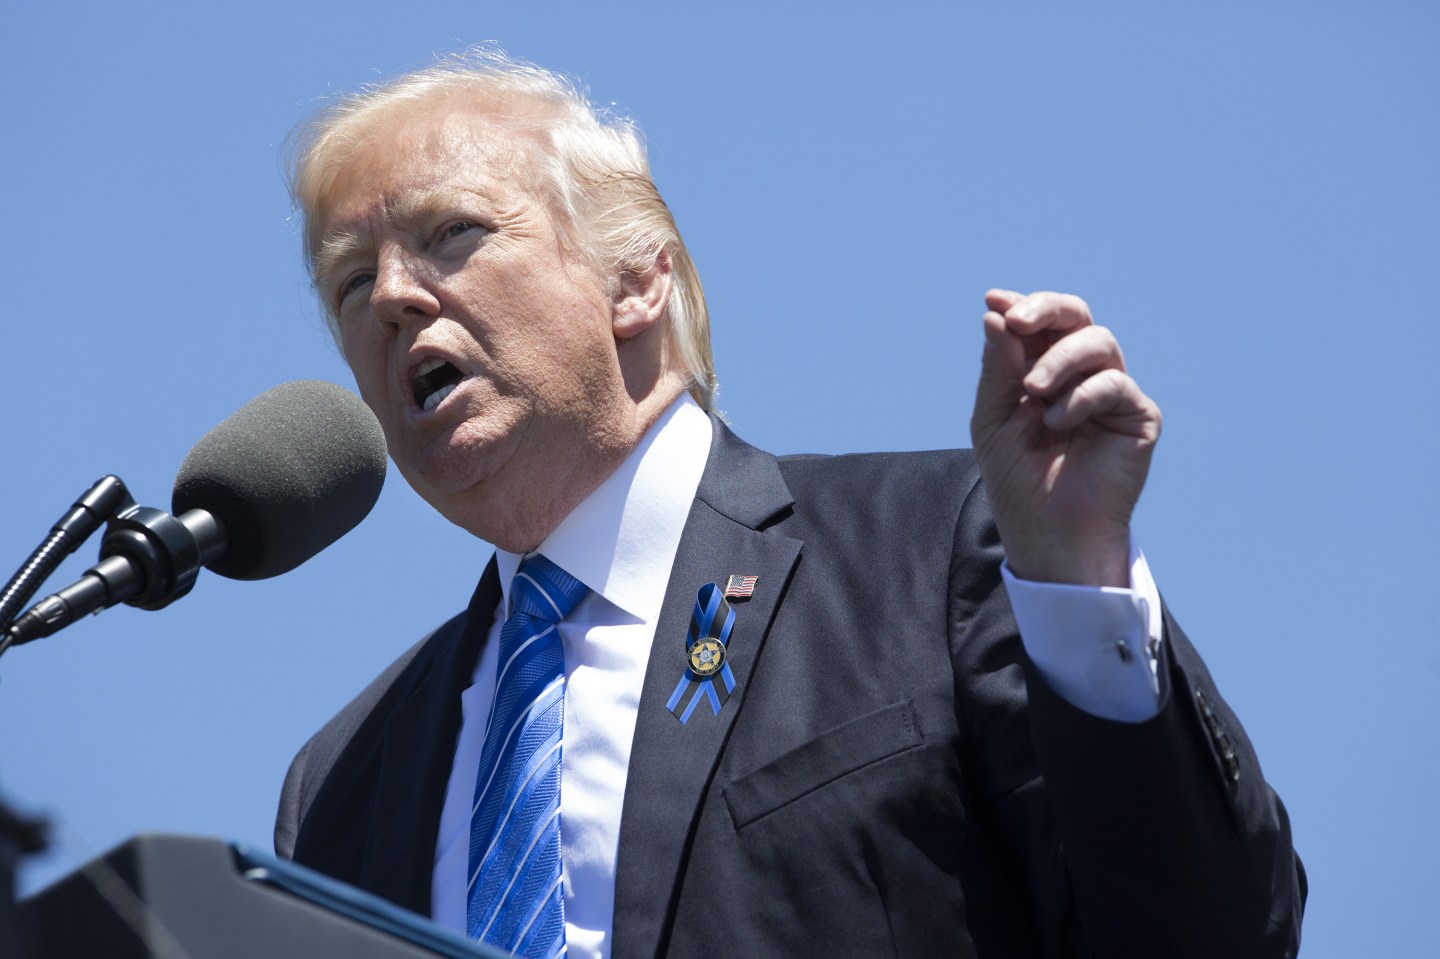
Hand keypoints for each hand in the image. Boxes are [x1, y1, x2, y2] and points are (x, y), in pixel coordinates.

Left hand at [970, 290, 1160, 586]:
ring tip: (1032, 392)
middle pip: (1076, 317)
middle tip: (1017, 320)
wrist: (1047, 532)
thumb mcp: (993, 418)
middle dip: (1045, 310)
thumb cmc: (1018, 479)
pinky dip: (1080, 396)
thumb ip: (998, 368)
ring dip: (1058, 359)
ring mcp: (1111, 393)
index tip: (993, 300)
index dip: (1020, 305)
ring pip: (1098, 341)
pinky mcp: (1137, 416)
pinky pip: (1114, 383)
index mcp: (1044, 370)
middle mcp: (1081, 374)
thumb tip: (994, 314)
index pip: (1040, 324)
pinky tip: (1057, 422)